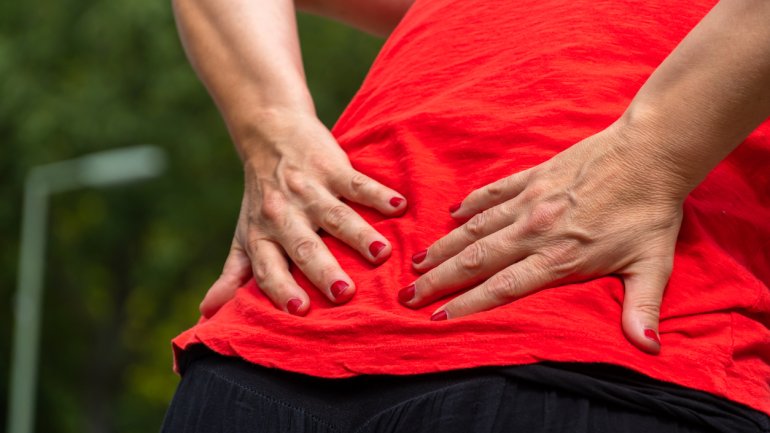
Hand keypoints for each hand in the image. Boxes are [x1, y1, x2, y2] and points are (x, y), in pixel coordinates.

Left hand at [201, 112, 406, 316]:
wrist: (269, 133)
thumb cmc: (262, 196)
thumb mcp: (246, 234)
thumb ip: (233, 274)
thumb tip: (207, 314)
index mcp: (261, 236)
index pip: (268, 267)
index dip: (280, 288)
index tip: (300, 311)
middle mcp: (282, 214)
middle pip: (303, 246)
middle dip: (322, 269)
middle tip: (343, 293)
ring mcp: (308, 189)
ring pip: (335, 216)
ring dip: (358, 235)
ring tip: (381, 254)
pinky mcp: (331, 167)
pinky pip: (356, 183)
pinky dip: (378, 194)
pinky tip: (398, 207)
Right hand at [400, 123, 687, 353]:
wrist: (651, 150)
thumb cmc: (651, 211)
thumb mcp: (652, 265)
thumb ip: (642, 308)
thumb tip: (649, 348)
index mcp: (559, 256)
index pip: (502, 287)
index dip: (467, 304)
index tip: (436, 318)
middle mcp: (535, 229)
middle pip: (476, 259)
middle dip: (438, 280)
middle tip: (406, 295)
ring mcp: (530, 200)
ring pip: (476, 228)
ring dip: (445, 246)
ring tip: (417, 262)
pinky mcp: (533, 176)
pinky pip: (493, 192)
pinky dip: (470, 204)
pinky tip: (452, 214)